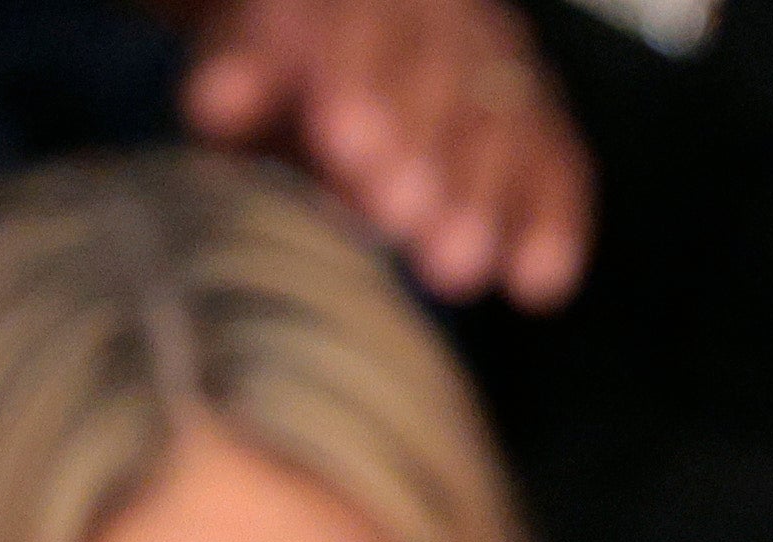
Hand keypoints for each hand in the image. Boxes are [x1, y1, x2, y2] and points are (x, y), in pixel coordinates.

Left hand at [182, 0, 590, 307]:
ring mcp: (499, 54)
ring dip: (484, 197)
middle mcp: (441, 7)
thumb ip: (237, 74)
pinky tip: (536, 284)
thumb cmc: (278, 75)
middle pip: (444, 66)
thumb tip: (213, 105)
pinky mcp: (538, 112)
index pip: (367, 17)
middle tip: (401, 216)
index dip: (358, 77)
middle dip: (424, 144)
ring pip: (506, 117)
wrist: (331, 56)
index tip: (342, 142)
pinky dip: (553, 223)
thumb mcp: (243, 63)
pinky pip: (559, 160)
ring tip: (455, 270)